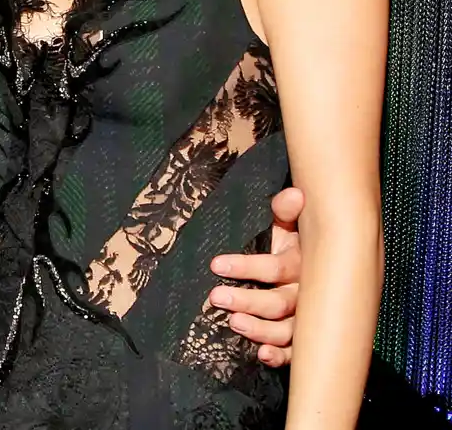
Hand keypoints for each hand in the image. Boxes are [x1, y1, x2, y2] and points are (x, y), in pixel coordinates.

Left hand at [208, 186, 303, 367]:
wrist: (332, 269)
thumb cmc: (301, 246)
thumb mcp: (292, 226)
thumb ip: (286, 211)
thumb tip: (294, 193)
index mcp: (302, 265)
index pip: (274, 268)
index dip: (246, 266)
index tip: (216, 264)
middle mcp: (308, 294)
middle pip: (279, 303)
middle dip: (247, 301)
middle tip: (216, 297)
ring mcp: (310, 319)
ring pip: (288, 330)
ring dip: (261, 330)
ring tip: (234, 323)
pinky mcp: (308, 339)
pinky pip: (298, 353)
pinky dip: (281, 356)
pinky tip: (262, 355)